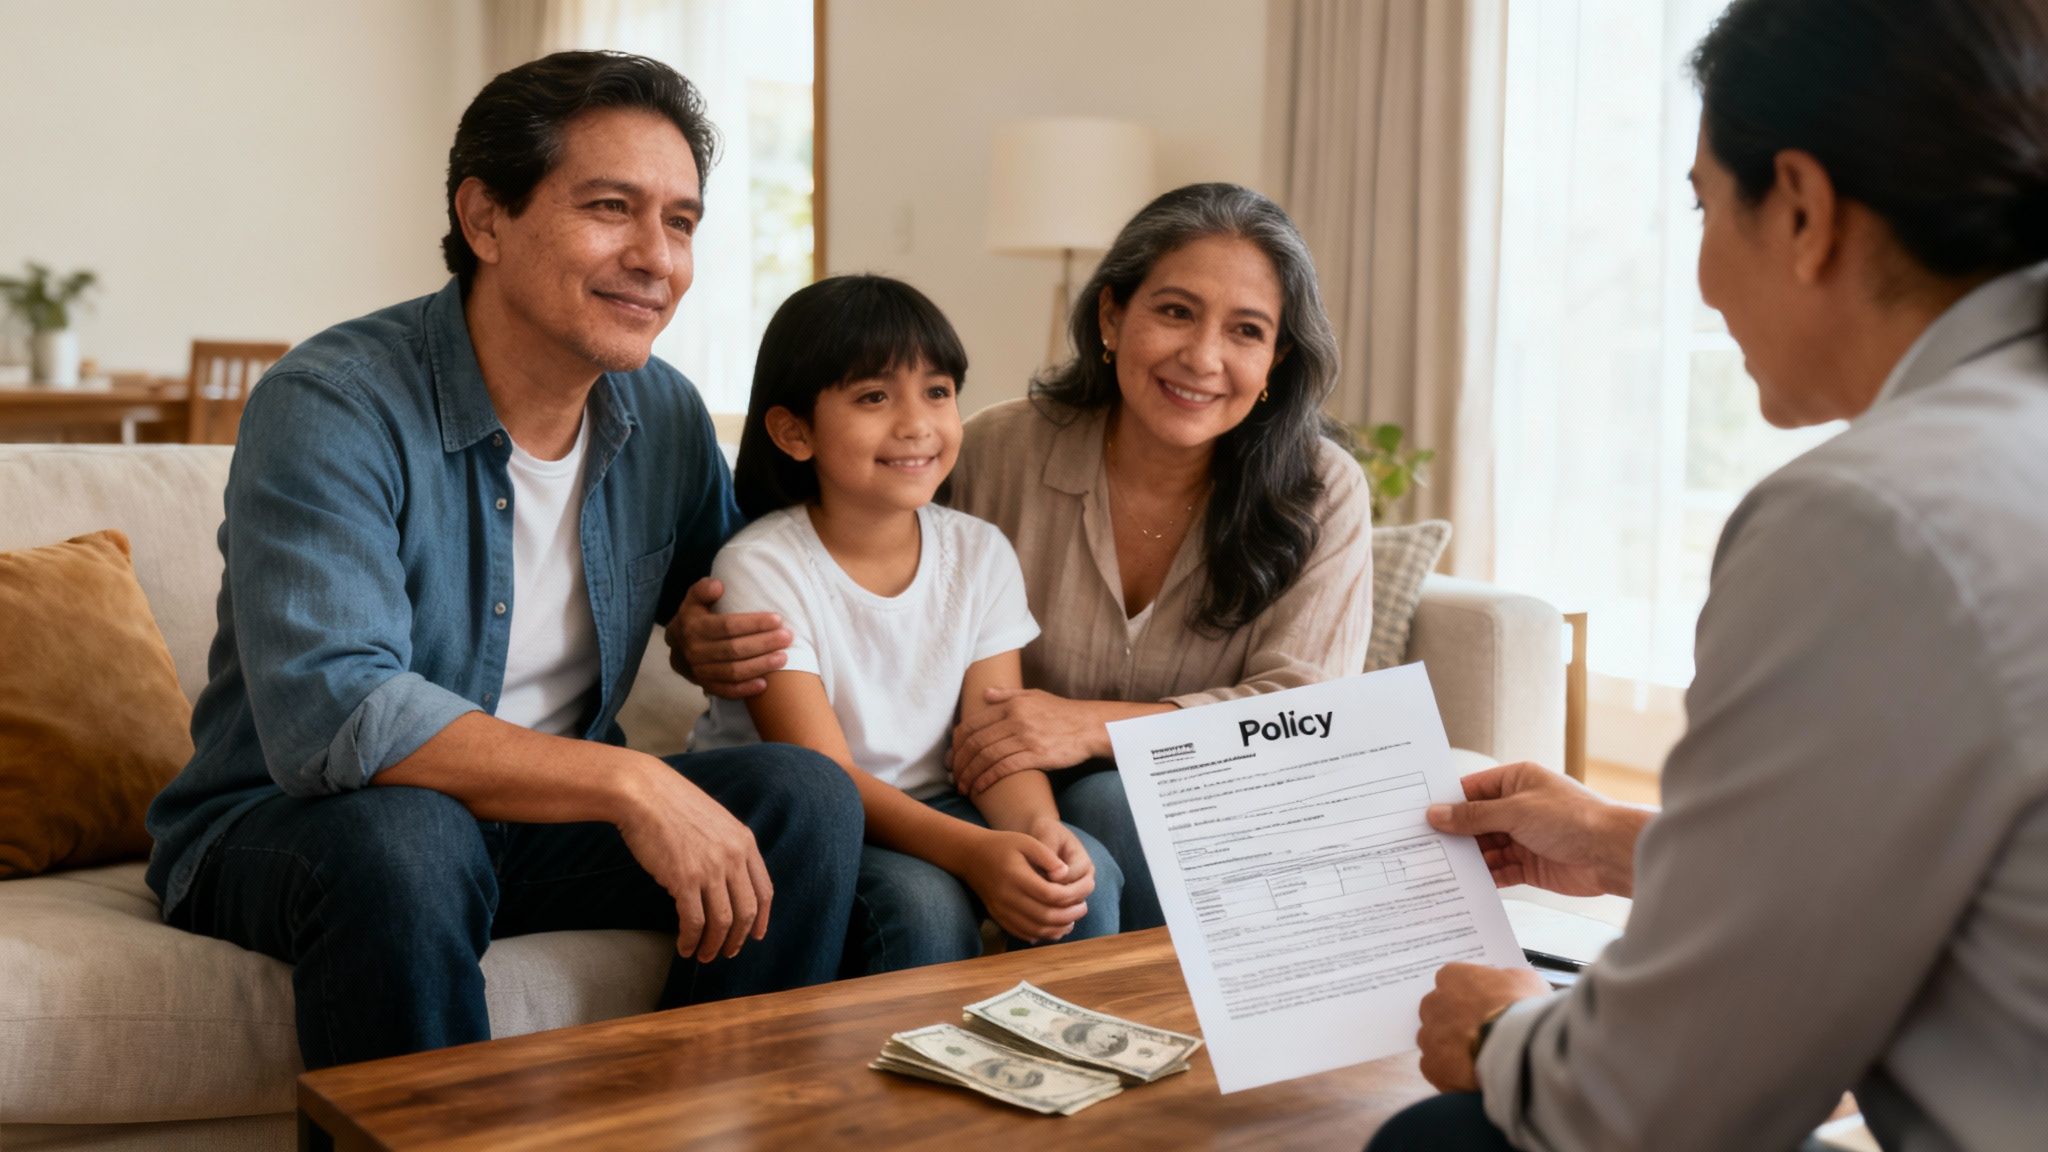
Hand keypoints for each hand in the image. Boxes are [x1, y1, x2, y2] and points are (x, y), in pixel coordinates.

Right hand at [614, 756, 774, 962]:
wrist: (643, 793)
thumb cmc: (672, 806)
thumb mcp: (714, 821)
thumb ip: (726, 848)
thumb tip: (725, 881)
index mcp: (744, 842)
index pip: (764, 890)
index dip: (762, 918)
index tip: (755, 935)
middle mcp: (733, 856)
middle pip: (747, 911)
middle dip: (738, 939)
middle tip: (726, 953)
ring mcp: (710, 868)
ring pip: (723, 921)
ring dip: (713, 945)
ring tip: (703, 955)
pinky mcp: (684, 879)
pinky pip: (694, 921)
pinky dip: (691, 939)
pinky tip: (684, 946)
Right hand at [664, 577, 789, 699]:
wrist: (677, 647)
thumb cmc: (694, 618)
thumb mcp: (694, 599)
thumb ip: (704, 589)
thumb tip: (718, 586)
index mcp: (694, 628)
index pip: (728, 626)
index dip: (754, 624)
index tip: (777, 620)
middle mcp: (695, 651)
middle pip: (735, 649)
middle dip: (764, 644)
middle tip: (787, 638)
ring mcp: (700, 671)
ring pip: (733, 671)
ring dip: (760, 666)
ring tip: (783, 658)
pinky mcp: (706, 686)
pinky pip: (726, 690)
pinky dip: (745, 689)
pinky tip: (764, 684)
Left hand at [950, 688, 1102, 795]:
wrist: (1090, 726)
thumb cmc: (1062, 712)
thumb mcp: (1034, 696)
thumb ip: (1007, 695)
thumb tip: (984, 694)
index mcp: (1011, 705)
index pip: (972, 725)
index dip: (956, 745)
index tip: (952, 759)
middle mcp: (1015, 719)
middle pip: (975, 743)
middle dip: (959, 763)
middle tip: (953, 777)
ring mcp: (1026, 737)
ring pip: (987, 757)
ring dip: (970, 774)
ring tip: (963, 787)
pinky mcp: (1037, 755)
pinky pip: (1004, 768)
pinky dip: (987, 779)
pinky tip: (980, 788)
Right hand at [956, 828, 1094, 942]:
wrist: (970, 856)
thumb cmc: (1002, 845)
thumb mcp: (1026, 841)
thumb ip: (1047, 856)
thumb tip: (1065, 874)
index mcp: (1017, 876)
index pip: (1050, 894)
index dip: (1072, 896)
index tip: (1086, 891)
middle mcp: (1008, 897)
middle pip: (1045, 916)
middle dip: (1069, 915)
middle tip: (1083, 908)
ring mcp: (1001, 910)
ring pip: (1035, 929)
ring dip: (1058, 928)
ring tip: (1072, 919)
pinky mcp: (998, 917)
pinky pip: (1022, 933)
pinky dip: (1041, 934)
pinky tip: (1054, 927)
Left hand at [1416, 962, 1551, 1091]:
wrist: (1517, 1047)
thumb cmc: (1522, 1009)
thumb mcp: (1525, 981)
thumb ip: (1506, 982)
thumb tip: (1505, 989)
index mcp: (1453, 977)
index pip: (1451, 980)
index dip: (1469, 996)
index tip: (1483, 1006)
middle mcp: (1434, 1003)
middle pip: (1439, 1010)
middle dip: (1455, 1020)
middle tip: (1481, 1033)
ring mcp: (1429, 1035)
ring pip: (1434, 1039)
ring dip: (1450, 1047)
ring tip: (1478, 1058)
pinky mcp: (1432, 1066)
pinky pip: (1435, 1067)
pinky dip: (1449, 1072)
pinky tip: (1470, 1075)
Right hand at [1425, 761, 1647, 897]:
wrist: (1612, 854)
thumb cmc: (1574, 819)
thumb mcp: (1515, 811)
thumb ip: (1474, 816)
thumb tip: (1438, 814)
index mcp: (1517, 782)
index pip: (1472, 790)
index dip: (1448, 804)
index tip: (1421, 817)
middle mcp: (1519, 808)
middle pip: (1476, 822)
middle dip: (1455, 835)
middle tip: (1424, 847)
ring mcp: (1524, 838)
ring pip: (1485, 849)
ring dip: (1469, 859)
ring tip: (1440, 869)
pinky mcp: (1531, 865)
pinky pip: (1500, 871)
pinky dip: (1485, 877)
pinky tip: (1466, 884)